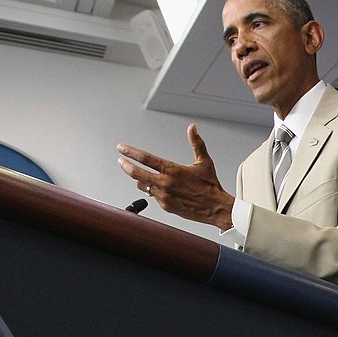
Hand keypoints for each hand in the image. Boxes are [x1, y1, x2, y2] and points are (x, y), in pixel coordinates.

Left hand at [117, 123, 234, 230]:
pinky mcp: (166, 206)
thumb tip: (192, 128)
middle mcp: (165, 183)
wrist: (216, 208)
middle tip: (121, 161)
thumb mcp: (204, 161)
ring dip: (139, 179)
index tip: (122, 148)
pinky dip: (152, 190)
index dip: (131, 152)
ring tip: (138, 175)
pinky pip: (153, 196)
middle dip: (126, 166)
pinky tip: (157, 187)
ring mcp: (164, 196)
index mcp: (172, 170)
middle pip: (137, 174)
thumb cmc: (210, 186)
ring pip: (143, 186)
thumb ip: (196, 143)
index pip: (145, 158)